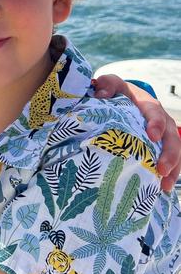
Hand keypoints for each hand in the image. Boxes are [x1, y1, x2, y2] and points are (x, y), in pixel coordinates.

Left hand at [93, 74, 180, 191]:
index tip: (152, 136)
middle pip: (171, 136)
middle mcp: (161, 119)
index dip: (156, 124)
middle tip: (161, 170)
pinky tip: (163, 189)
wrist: (123, 99)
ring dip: (173, 169)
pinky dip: (169, 174)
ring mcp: (164, 134)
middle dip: (169, 154)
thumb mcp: (110, 84)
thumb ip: (107, 85)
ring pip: (175, 151)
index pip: (155, 112)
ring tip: (165, 186)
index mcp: (148, 104)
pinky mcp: (161, 146)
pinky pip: (171, 160)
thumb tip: (100, 94)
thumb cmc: (116, 92)